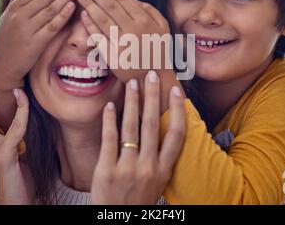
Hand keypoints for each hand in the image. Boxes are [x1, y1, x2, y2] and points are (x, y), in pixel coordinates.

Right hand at [0, 0, 82, 91]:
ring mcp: (27, 28)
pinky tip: (72, 6)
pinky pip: (52, 26)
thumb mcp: (9, 15)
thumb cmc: (8, 39)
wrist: (2, 65)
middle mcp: (20, 15)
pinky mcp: (35, 42)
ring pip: (50, 9)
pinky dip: (62, 15)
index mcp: (15, 7)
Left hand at [77, 0, 170, 83]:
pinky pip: (98, 37)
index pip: (122, 0)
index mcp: (144, 21)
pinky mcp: (113, 57)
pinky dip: (90, 25)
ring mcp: (122, 44)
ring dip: (89, 5)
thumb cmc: (158, 50)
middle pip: (110, 7)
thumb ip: (149, 10)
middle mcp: (133, 31)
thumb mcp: (162, 27)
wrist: (153, 77)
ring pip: (102, 20)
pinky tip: (83, 15)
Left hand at [90, 70, 185, 204]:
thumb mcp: (157, 182)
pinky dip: (110, 120)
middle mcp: (148, 167)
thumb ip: (159, 158)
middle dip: (152, 97)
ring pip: (131, 128)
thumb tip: (160, 126)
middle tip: (151, 75)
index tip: (176, 90)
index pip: (176, 135)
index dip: (177, 110)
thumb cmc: (138, 199)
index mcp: (164, 170)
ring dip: (132, 102)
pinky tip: (110, 105)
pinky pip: (109, 139)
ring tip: (131, 84)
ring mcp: (127, 168)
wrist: (119, 222)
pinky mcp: (106, 170)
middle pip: (153, 124)